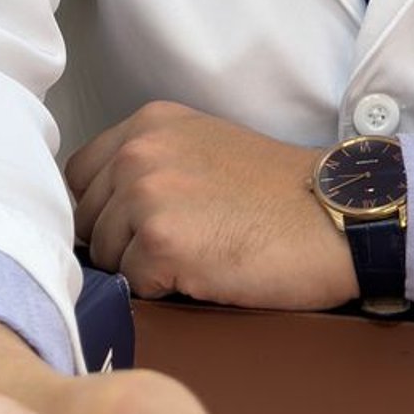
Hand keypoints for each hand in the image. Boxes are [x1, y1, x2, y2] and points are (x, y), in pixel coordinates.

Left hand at [66, 101, 357, 309]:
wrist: (334, 215)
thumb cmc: (278, 193)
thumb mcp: (203, 147)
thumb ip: (150, 163)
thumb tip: (99, 210)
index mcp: (147, 124)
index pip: (80, 177)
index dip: (103, 209)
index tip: (137, 225)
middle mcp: (138, 151)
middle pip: (86, 219)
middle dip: (122, 242)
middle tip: (183, 244)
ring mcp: (145, 195)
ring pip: (106, 256)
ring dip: (143, 267)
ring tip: (200, 254)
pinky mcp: (160, 241)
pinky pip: (133, 284)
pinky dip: (164, 289)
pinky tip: (207, 271)